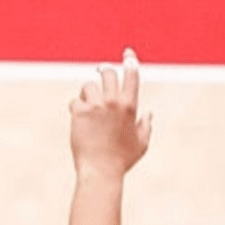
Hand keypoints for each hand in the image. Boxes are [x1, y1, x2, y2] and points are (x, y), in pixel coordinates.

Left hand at [70, 49, 151, 178]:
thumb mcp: (141, 144)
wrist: (100, 171)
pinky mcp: (80, 112)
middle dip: (103, 71)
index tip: (128, 53)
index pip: (131, 76)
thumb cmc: (122, 161)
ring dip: (87, 94)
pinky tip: (79, 121)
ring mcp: (96, 106)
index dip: (130, 61)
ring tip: (88, 109)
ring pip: (88, 86)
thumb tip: (149, 114)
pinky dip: (76, 109)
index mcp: (130, 107)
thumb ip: (146, 126)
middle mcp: (113, 102)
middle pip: (107, 73)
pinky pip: (75, 101)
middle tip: (100, 70)